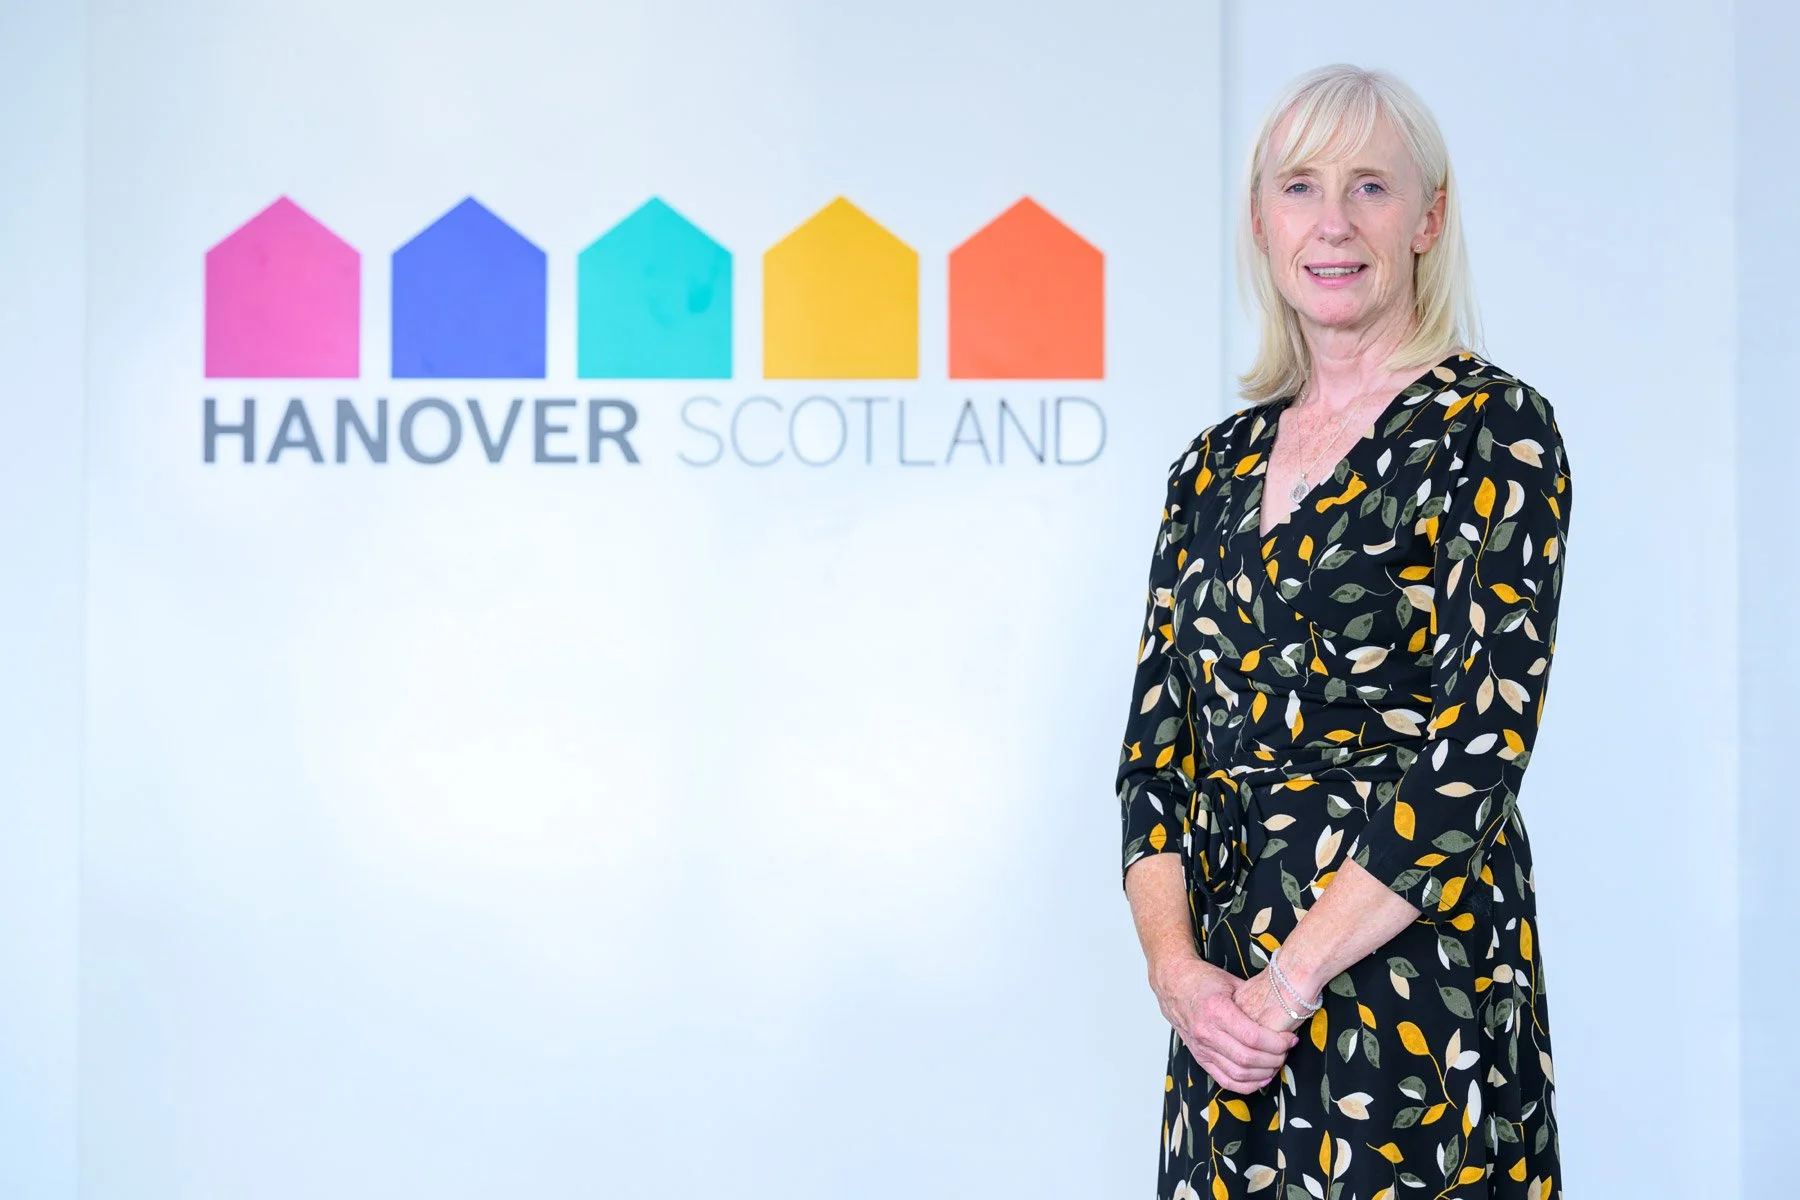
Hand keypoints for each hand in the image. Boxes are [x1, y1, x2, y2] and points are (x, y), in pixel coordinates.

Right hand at [1150, 954, 1297, 1094]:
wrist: (1173, 983)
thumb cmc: (1202, 979)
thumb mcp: (1231, 981)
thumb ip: (1254, 998)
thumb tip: (1283, 1008)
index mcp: (1216, 1010)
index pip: (1253, 1037)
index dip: (1277, 1042)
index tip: (1290, 1038)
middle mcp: (1206, 1031)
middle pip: (1247, 1058)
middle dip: (1274, 1058)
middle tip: (1286, 1050)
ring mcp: (1201, 1047)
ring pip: (1238, 1073)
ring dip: (1263, 1073)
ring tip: (1277, 1062)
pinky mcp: (1200, 1057)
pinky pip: (1225, 1080)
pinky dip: (1246, 1084)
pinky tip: (1261, 1077)